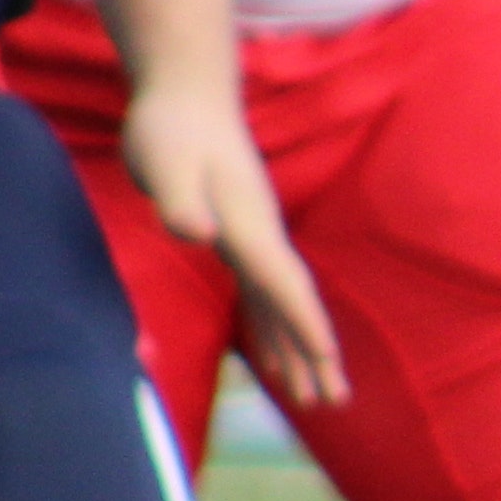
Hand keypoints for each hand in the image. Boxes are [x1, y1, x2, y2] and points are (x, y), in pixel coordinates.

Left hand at [112, 73, 343, 408]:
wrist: (188, 99)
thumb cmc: (172, 130)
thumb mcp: (165, 161)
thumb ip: (179, 198)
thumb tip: (196, 234)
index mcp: (249, 227)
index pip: (285, 284)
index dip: (306, 324)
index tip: (328, 363)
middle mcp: (261, 239)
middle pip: (295, 305)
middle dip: (316, 354)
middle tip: (335, 401)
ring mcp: (254, 240)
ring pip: (282, 306)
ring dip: (298, 351)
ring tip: (312, 397)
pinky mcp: (239, 239)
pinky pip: (263, 296)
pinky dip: (273, 329)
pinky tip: (272, 357)